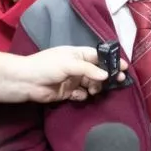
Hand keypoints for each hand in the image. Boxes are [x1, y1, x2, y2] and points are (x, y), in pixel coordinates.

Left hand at [8, 46, 127, 102]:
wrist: (26, 81)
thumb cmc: (47, 66)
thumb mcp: (69, 63)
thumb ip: (89, 69)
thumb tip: (105, 75)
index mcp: (77, 54)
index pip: (98, 56)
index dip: (111, 60)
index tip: (123, 67)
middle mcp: (77, 66)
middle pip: (98, 71)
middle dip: (107, 76)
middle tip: (118, 81)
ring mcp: (72, 80)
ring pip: (91, 84)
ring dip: (95, 87)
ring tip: (93, 90)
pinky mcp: (68, 92)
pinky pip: (81, 94)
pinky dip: (82, 96)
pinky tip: (78, 95)